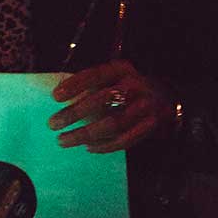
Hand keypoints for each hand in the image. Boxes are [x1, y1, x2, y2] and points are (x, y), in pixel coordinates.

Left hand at [49, 61, 171, 153]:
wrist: (164, 97)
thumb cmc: (124, 86)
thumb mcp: (110, 77)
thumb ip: (88, 85)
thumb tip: (53, 95)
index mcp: (122, 69)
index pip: (97, 75)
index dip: (75, 85)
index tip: (55, 97)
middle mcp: (136, 85)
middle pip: (103, 100)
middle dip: (74, 113)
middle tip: (52, 123)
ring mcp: (145, 106)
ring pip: (113, 124)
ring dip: (84, 134)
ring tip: (63, 140)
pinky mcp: (150, 125)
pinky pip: (125, 140)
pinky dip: (104, 146)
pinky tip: (87, 147)